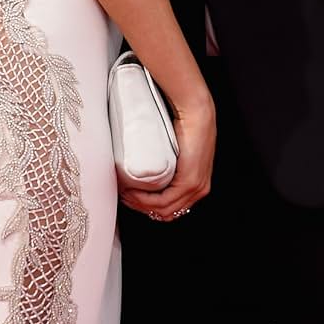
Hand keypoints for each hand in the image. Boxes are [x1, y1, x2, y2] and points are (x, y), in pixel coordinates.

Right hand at [120, 94, 215, 222]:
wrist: (194, 111)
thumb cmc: (184, 123)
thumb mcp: (175, 149)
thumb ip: (166, 160)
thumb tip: (144, 163)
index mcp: (198, 184)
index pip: (171, 207)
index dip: (148, 206)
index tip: (131, 196)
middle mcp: (199, 189)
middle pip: (166, 212)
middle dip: (141, 207)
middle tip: (124, 195)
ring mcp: (196, 188)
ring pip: (163, 209)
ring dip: (140, 204)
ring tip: (125, 193)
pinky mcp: (189, 182)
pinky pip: (164, 202)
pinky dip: (145, 201)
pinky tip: (133, 194)